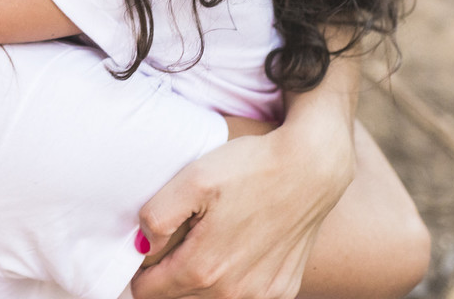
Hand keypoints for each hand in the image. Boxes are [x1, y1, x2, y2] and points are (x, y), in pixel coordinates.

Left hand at [131, 124, 352, 298]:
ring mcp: (261, 295)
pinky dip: (232, 279)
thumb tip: (143, 246)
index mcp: (203, 269)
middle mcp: (232, 293)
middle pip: (177, 298)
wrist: (312, 167)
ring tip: (206, 240)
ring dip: (199, 278)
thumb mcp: (192, 179)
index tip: (148, 246)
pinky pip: (244, 295)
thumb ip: (157, 217)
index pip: (148, 292)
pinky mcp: (282, 288)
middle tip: (178, 237)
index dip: (140, 270)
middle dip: (168, 274)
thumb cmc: (250, 168)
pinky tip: (237, 248)